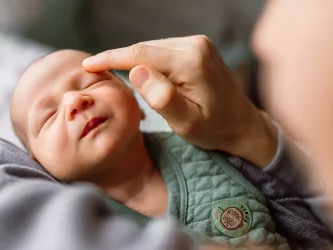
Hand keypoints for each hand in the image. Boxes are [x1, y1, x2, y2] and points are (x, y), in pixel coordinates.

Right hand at [83, 36, 276, 166]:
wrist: (243, 124)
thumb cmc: (215, 129)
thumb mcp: (187, 123)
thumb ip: (162, 98)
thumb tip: (136, 71)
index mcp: (191, 62)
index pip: (140, 54)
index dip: (111, 58)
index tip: (89, 65)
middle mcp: (195, 45)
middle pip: (145, 49)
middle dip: (119, 60)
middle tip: (96, 72)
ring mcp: (198, 43)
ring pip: (152, 48)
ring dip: (134, 62)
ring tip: (117, 76)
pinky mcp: (198, 47)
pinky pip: (163, 50)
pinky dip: (148, 61)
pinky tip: (142, 74)